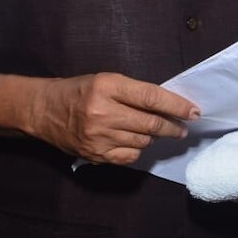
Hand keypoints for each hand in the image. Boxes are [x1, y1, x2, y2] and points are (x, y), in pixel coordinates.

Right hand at [28, 72, 197, 164]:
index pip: (151, 97)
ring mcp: (98, 137)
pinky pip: (130, 156)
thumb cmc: (80, 91)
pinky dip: (138, 149)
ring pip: (143, 141)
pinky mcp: (95, 155)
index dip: (177, 106)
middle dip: (173, 126)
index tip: (194, 112)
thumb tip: (170, 107)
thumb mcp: (107, 81)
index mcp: (107, 87)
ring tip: (153, 131)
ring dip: (154, 137)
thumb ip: (136, 93)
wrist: (44, 111)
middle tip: (183, 128)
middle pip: (151, 124)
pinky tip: (134, 141)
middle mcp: (103, 112)